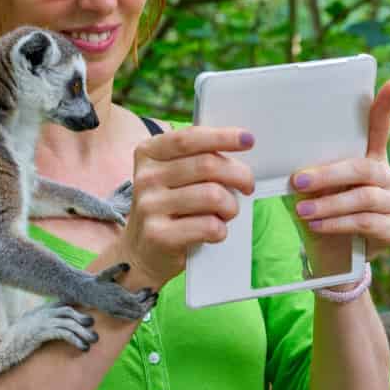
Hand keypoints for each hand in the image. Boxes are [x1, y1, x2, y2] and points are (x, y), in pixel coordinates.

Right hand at [109, 126, 254, 289]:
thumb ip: (197, 157)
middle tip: (247, 186)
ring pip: (213, 196)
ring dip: (231, 206)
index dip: (221, 137)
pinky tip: (213, 231)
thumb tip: (240, 144)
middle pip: (207, 165)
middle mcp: (146, 177)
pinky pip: (209, 226)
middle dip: (239, 175)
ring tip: (227, 212)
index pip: (188, 138)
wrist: (142, 252)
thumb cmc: (169, 208)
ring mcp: (150, 206)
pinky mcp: (159, 235)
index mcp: (148, 154)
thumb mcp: (173, 175)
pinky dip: (221, 229)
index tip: (247, 139)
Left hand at [290, 80, 389, 263]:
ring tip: (302, 210)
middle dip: (326, 175)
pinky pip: (365, 222)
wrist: (335, 254)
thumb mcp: (318, 188)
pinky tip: (317, 225)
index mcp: (372, 158)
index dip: (386, 107)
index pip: (380, 129)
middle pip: (361, 168)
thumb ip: (314, 171)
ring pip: (362, 198)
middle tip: (297, 181)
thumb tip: (286, 163)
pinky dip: (337, 224)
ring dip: (328, 204)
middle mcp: (389, 176)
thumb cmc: (323, 210)